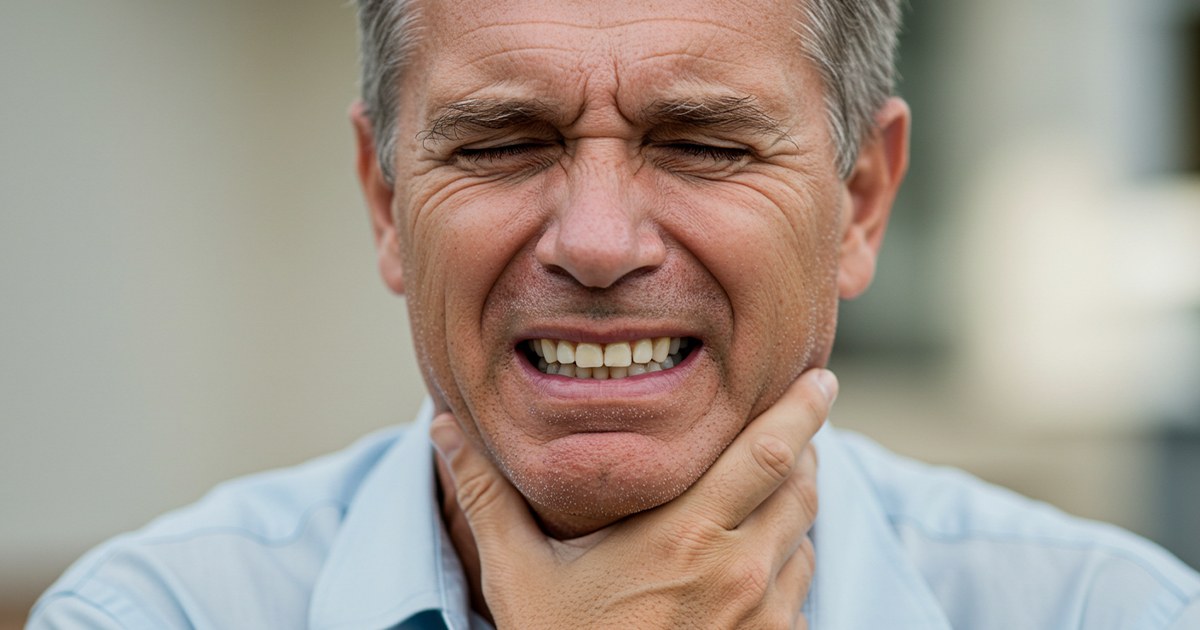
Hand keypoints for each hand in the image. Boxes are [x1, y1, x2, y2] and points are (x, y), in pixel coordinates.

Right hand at [430, 368, 836, 628]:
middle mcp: (738, 571)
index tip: (818, 378)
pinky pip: (803, 587)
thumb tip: (443, 428)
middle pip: (801, 485)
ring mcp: (764, 616)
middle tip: (797, 420)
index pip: (767, 454)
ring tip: (773, 484)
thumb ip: (488, 496)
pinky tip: (757, 558)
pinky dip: (790, 558)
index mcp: (684, 535)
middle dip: (805, 446)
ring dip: (796, 503)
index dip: (800, 410)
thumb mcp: (519, 574)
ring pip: (805, 534)